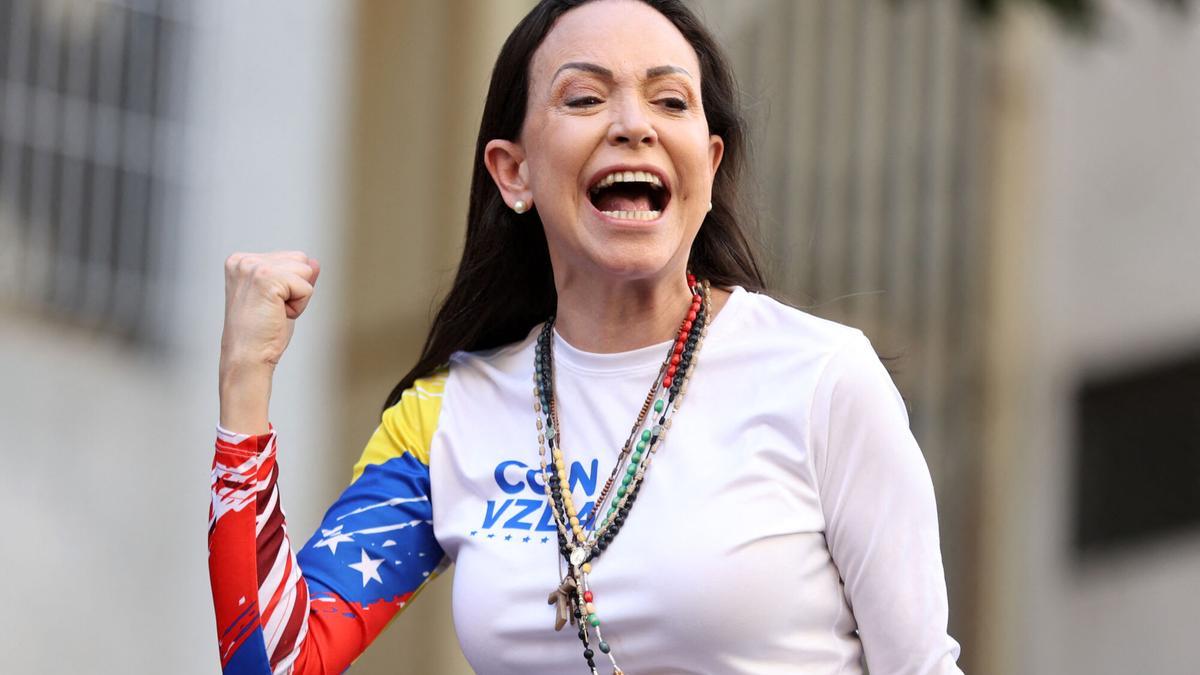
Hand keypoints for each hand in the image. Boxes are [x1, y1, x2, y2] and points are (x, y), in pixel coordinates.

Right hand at [218, 251, 319, 433]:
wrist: (247, 358)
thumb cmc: (261, 334)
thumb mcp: (281, 299)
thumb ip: (296, 277)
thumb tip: (315, 262)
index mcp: (241, 261)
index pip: (290, 258)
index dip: (289, 286)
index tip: (267, 305)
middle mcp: (243, 260)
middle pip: (300, 259)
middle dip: (296, 288)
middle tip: (272, 310)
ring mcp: (253, 267)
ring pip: (305, 270)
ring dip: (298, 297)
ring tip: (274, 312)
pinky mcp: (266, 278)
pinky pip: (306, 287)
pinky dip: (300, 306)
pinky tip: (278, 316)